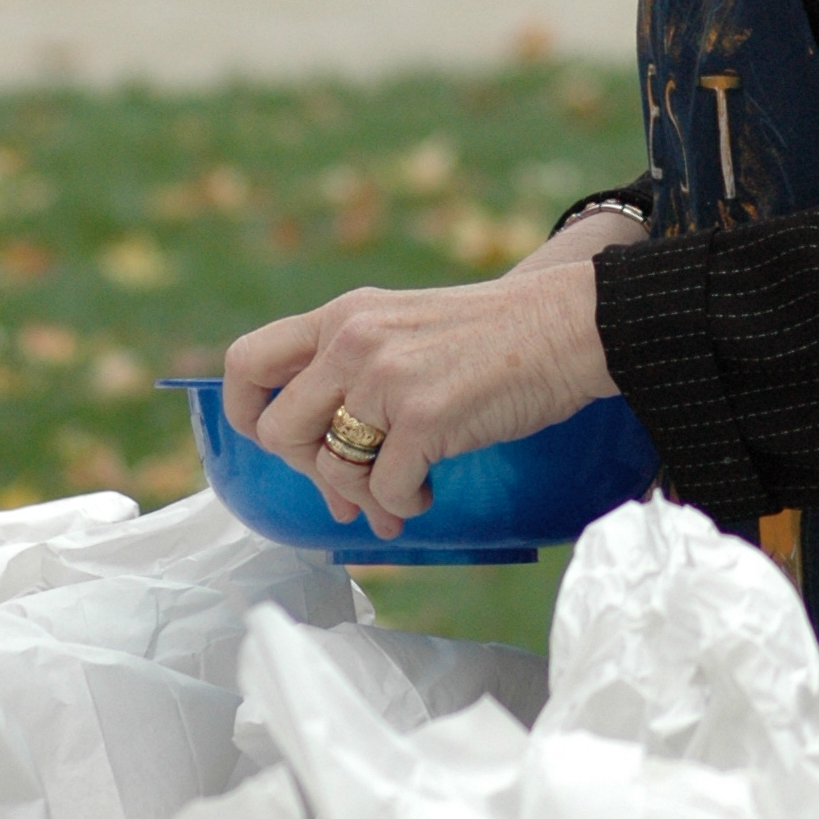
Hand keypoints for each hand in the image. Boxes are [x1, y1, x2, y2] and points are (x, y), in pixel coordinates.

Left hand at [222, 211, 644, 539]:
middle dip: (310, 470)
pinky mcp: (425, 416)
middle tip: (354, 479)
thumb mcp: (407, 332)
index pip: (246, 361)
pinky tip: (430, 489)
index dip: (245, 414)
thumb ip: (357, 382)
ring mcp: (386, 377)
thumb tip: (330, 488)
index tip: (287, 443)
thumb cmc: (496, 340)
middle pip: (277, 431)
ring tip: (401, 492)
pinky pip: (385, 490)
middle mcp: (353, 340)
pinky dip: (405, 503)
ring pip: (330, 468)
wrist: (572, 326)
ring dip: (364, 496)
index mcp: (343, 315)